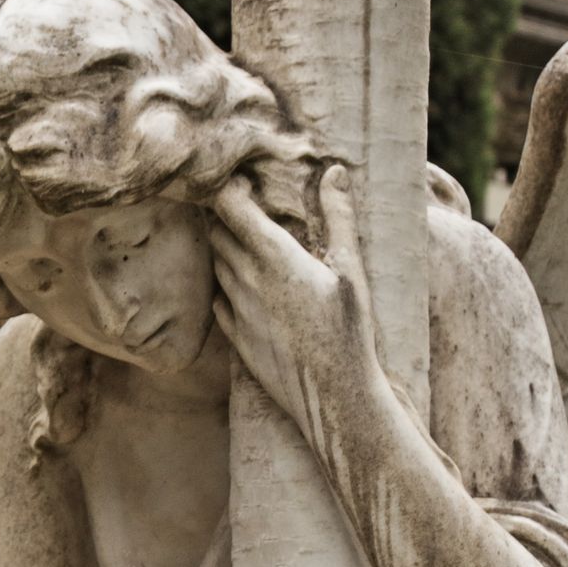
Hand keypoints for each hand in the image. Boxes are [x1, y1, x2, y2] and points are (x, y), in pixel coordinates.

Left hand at [209, 164, 377, 430]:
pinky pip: (217, 300)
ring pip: (216, 265)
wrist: (333, 394)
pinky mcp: (234, 337)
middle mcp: (245, 280)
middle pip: (217, 233)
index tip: (242, 178)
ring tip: (244, 238)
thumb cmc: (351, 330)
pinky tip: (243, 283)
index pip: (231, 207)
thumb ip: (339, 217)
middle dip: (225, 213)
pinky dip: (225, 284)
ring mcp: (236, 310)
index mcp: (274, 258)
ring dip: (224, 248)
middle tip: (241, 201)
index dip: (230, 187)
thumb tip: (335, 172)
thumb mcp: (351, 269)